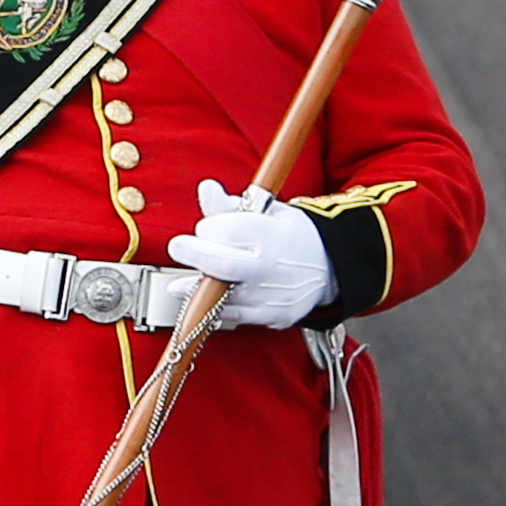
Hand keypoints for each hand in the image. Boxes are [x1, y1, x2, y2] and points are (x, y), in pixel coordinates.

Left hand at [166, 182, 331, 329]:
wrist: (328, 266)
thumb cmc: (290, 235)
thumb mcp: (267, 211)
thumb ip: (230, 205)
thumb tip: (206, 189)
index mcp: (273, 233)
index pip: (229, 231)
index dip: (209, 228)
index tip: (204, 228)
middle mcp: (273, 265)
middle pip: (224, 265)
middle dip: (195, 255)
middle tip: (178, 248)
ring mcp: (274, 294)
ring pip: (225, 297)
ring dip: (196, 291)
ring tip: (177, 287)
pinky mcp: (274, 316)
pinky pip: (236, 316)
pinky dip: (216, 310)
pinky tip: (203, 301)